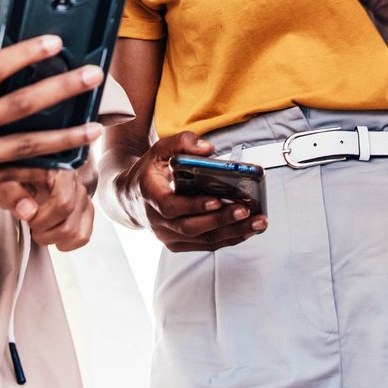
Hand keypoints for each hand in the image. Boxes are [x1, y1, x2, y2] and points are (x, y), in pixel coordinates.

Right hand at [0, 35, 105, 193]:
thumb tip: (20, 62)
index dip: (26, 54)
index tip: (56, 43)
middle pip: (19, 106)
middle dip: (61, 90)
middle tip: (92, 77)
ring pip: (25, 147)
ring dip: (65, 137)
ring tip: (94, 128)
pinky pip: (14, 174)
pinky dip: (42, 168)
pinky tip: (67, 161)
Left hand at [0, 165, 97, 251]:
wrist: (15, 181)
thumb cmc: (10, 180)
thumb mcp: (2, 183)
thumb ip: (12, 194)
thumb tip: (28, 212)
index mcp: (58, 170)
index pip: (63, 202)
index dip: (42, 218)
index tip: (28, 218)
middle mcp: (75, 182)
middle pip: (68, 223)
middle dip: (44, 230)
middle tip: (30, 223)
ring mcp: (82, 197)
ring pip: (75, 233)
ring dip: (52, 238)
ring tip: (39, 227)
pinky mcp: (85, 211)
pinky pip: (82, 237)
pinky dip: (65, 242)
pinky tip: (51, 233)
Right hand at [113, 132, 265, 252]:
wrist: (130, 198)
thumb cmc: (150, 171)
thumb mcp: (160, 149)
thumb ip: (182, 142)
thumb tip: (208, 149)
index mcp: (150, 195)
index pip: (171, 207)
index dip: (194, 206)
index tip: (217, 200)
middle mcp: (157, 222)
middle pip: (191, 227)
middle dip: (221, 220)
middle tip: (246, 210)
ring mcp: (167, 236)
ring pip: (203, 240)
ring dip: (232, 232)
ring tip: (257, 222)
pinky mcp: (178, 244)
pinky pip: (206, 245)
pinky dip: (229, 238)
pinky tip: (248, 229)